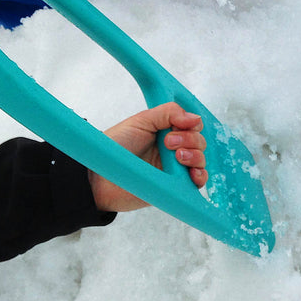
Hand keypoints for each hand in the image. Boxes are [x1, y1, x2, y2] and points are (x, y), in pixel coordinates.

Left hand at [89, 103, 206, 212]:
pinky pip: (197, 183)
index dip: (191, 124)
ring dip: (195, 156)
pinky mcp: (174, 188)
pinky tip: (192, 174)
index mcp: (166, 131)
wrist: (99, 175)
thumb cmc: (115, 147)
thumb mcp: (141, 120)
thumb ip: (168, 113)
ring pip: (201, 160)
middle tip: (168, 143)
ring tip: (178, 158)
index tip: (179, 125)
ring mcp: (175, 169)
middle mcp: (173, 150)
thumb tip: (194, 118)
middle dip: (190, 139)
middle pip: (199, 142)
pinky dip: (200, 177)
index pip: (192, 125)